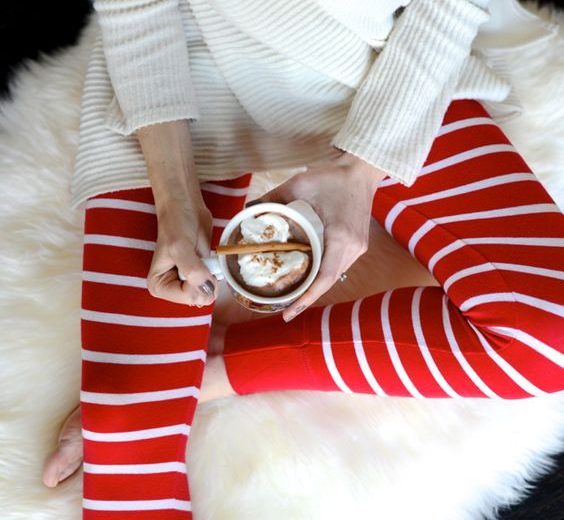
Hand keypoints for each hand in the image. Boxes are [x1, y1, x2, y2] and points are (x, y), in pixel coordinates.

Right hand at [147, 197, 217, 305]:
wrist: (186, 208)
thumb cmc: (177, 224)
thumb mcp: (180, 247)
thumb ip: (192, 270)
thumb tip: (207, 289)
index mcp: (159, 286)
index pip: (187, 298)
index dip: (198, 283)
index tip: (196, 263)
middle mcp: (172, 288)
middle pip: (199, 299)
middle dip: (205, 279)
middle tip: (200, 259)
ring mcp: (187, 283)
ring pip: (208, 292)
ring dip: (211, 275)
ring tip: (201, 257)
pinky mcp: (199, 275)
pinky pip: (214, 283)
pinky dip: (216, 272)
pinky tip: (208, 259)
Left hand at [249, 151, 386, 320]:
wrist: (361, 170)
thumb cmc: (333, 176)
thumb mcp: (299, 184)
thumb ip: (273, 198)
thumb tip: (249, 211)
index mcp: (340, 236)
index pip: (324, 278)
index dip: (306, 298)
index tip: (289, 312)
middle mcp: (353, 247)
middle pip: (328, 282)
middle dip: (307, 298)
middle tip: (285, 310)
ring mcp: (359, 248)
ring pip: (335, 277)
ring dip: (316, 288)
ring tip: (294, 297)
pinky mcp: (359, 245)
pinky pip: (339, 267)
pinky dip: (323, 276)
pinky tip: (309, 278)